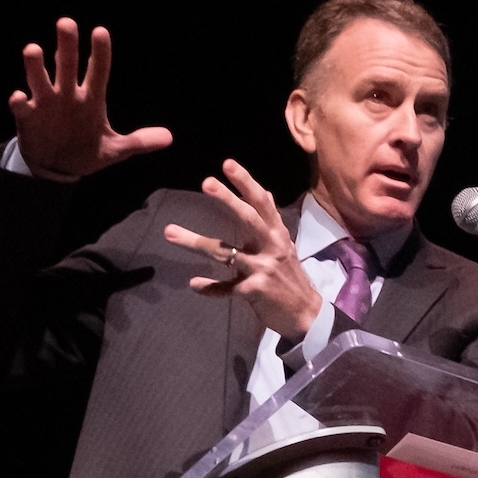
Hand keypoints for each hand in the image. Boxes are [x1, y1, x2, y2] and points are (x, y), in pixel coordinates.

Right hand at [10, 19, 171, 180]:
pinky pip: (21, 107)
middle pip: (67, 65)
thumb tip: (169, 138)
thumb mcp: (116, 149)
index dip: (100, 53)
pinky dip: (18, 101)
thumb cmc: (87, 150)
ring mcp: (46, 104)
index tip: (101, 32)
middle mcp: (68, 95)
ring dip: (36, 66)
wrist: (60, 168)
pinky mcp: (28, 118)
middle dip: (67, 45)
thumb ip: (139, 142)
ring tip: (34, 49)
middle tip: (67, 22)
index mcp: (91, 99)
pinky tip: (18, 96)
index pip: (97, 71)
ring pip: (40, 79)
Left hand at [164, 160, 322, 340]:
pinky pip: (227, 288)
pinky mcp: (255, 291)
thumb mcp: (284, 245)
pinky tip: (195, 284)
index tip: (227, 164)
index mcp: (278, 234)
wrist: (307, 314)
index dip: (246, 183)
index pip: (262, 203)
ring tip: (170, 233)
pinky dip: (211, 287)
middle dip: (228, 200)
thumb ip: (271, 220)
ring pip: (227, 253)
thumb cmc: (290, 277)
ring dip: (197, 242)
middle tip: (206, 182)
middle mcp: (272, 248)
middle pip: (249, 219)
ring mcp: (263, 270)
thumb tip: (265, 191)